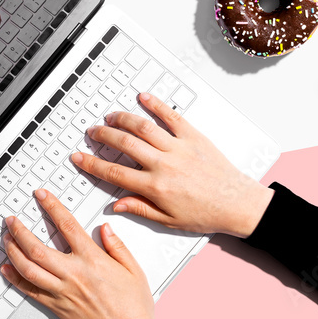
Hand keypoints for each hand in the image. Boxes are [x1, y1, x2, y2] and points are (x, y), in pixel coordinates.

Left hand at [0, 189, 161, 318]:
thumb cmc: (133, 308)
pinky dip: (15, 279)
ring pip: (29, 269)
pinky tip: (7, 269)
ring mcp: (62, 292)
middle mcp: (74, 275)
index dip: (51, 206)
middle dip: (19, 230)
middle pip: (37, 248)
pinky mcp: (56, 307)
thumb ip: (117, 246)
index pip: (67, 225)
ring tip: (6, 239)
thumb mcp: (134, 270)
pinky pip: (30, 291)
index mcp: (93, 261)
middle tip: (11, 219)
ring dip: (13, 251)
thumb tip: (105, 229)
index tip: (42, 196)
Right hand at [70, 92, 273, 237]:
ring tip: (111, 117)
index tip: (79, 158)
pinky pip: (171, 117)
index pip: (114, 173)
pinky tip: (143, 98)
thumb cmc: (207, 213)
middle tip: (92, 132)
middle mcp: (164, 165)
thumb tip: (116, 205)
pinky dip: (156, 105)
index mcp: (155, 187)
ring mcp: (179, 148)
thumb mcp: (168, 220)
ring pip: (143, 128)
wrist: (238, 203)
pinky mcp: (194, 137)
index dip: (92, 164)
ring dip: (123, 119)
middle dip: (103, 135)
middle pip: (124, 144)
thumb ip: (140, 209)